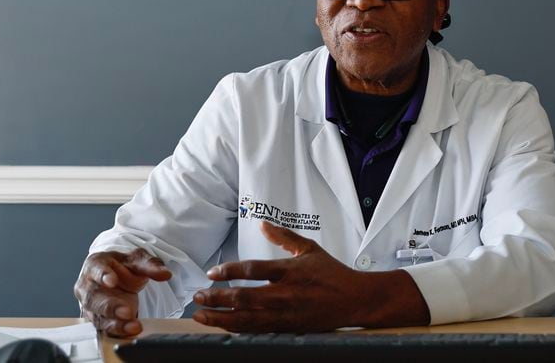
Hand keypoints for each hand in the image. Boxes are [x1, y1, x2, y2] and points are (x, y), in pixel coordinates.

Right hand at [74, 249, 171, 336]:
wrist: (120, 277)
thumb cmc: (123, 266)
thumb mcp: (138, 260)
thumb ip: (151, 266)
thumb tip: (165, 274)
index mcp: (95, 265)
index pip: (95, 269)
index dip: (102, 275)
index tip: (112, 281)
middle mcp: (88, 286)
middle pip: (93, 298)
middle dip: (110, 306)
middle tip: (127, 311)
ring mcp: (91, 305)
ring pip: (98, 316)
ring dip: (115, 323)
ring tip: (134, 326)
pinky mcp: (99, 319)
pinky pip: (105, 328)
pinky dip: (118, 331)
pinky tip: (130, 332)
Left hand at [191, 221, 428, 331]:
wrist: (356, 300)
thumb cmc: (333, 273)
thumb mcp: (309, 248)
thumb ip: (284, 236)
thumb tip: (263, 223)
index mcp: (290, 271)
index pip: (253, 270)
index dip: (229, 271)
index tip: (212, 273)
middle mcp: (285, 294)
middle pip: (244, 298)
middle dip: (217, 298)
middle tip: (198, 297)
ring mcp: (286, 314)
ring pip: (247, 319)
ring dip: (221, 318)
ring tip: (202, 315)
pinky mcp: (288, 328)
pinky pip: (257, 331)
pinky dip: (237, 329)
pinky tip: (224, 326)